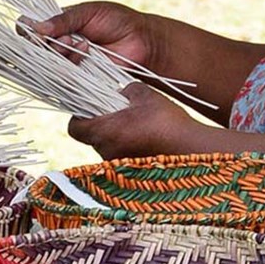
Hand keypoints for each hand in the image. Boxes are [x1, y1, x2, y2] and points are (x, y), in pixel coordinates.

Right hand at [24, 2, 155, 67]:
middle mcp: (58, 46)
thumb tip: (37, 28)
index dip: (27, 33)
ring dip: (61, 55)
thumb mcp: (88, 13)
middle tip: (66, 38)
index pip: (29, 31)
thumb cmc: (117, 21)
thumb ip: (63, 20)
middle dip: (46, 46)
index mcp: (56, 26)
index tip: (34, 32)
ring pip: (48, 66)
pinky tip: (86, 54)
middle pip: (34, 52)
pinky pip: (64, 79)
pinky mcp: (79, 80)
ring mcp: (67, 64)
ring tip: (80, 44)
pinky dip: (72, 67)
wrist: (141, 42)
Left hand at [68, 83, 198, 159]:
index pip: (74, 127)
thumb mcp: (143, 94)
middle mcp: (105, 151)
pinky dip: (126, 146)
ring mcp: (117, 164)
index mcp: (104, 131)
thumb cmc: (165, 120)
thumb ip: (124, 90)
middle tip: (118, 112)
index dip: (79, 116)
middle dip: (101, 124)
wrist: (190, 148)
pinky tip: (144, 137)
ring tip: (135, 124)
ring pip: (106, 146)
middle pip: (91, 137)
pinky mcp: (129, 172)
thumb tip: (119, 93)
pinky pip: (120, 156)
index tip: (91, 106)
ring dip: (115, 135)